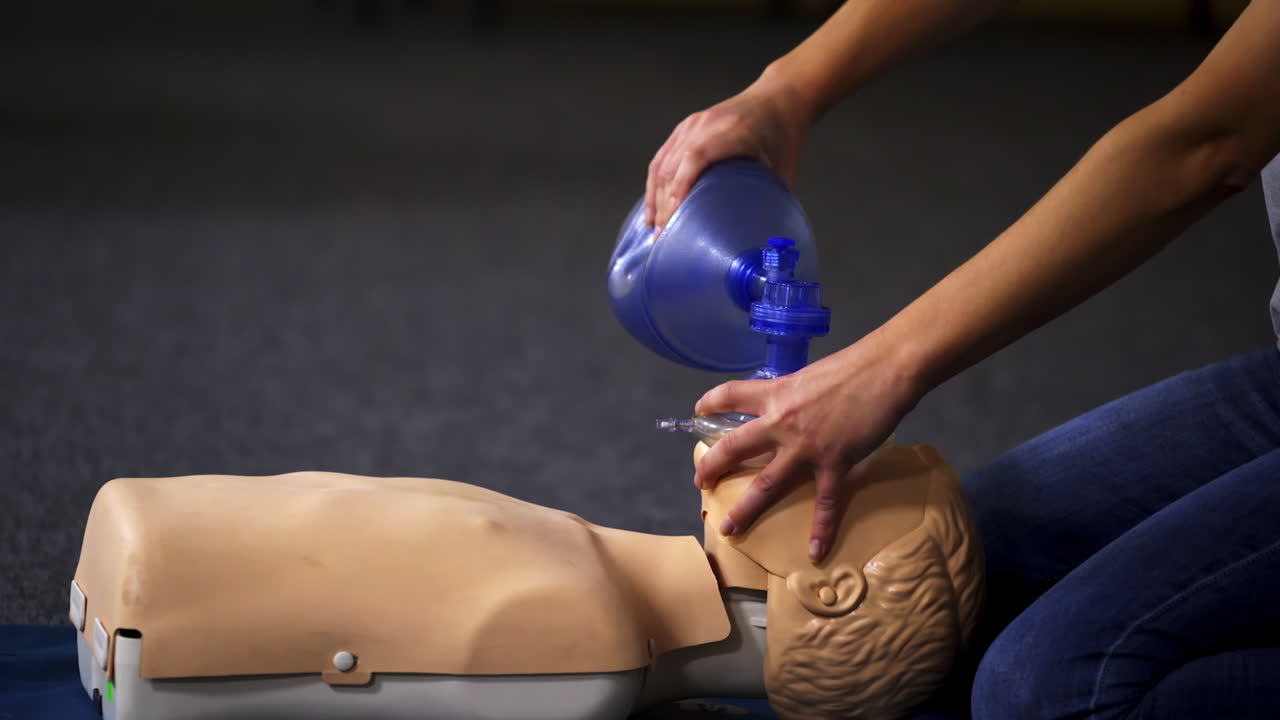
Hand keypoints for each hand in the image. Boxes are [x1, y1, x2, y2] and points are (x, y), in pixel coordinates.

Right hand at [645, 69, 813, 231]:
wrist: (779, 98)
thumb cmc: (784, 136)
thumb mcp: (783, 169)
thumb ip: (770, 201)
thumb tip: (762, 239)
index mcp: (733, 131)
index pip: (696, 157)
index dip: (680, 188)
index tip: (674, 219)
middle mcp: (707, 124)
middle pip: (674, 165)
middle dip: (665, 205)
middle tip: (664, 238)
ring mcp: (692, 124)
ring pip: (663, 164)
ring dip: (656, 198)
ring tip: (655, 228)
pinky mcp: (685, 128)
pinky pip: (662, 157)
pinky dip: (655, 184)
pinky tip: (653, 207)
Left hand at [694, 336, 923, 561]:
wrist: (885, 370)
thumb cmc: (852, 365)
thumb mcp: (809, 376)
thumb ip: (795, 394)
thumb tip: (794, 405)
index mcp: (775, 394)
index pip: (731, 394)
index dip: (711, 401)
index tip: (699, 409)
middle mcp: (781, 422)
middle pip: (734, 447)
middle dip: (712, 466)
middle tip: (700, 482)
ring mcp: (805, 448)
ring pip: (766, 484)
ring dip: (745, 509)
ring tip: (728, 528)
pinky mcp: (834, 464)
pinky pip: (825, 504)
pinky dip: (821, 529)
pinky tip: (815, 551)